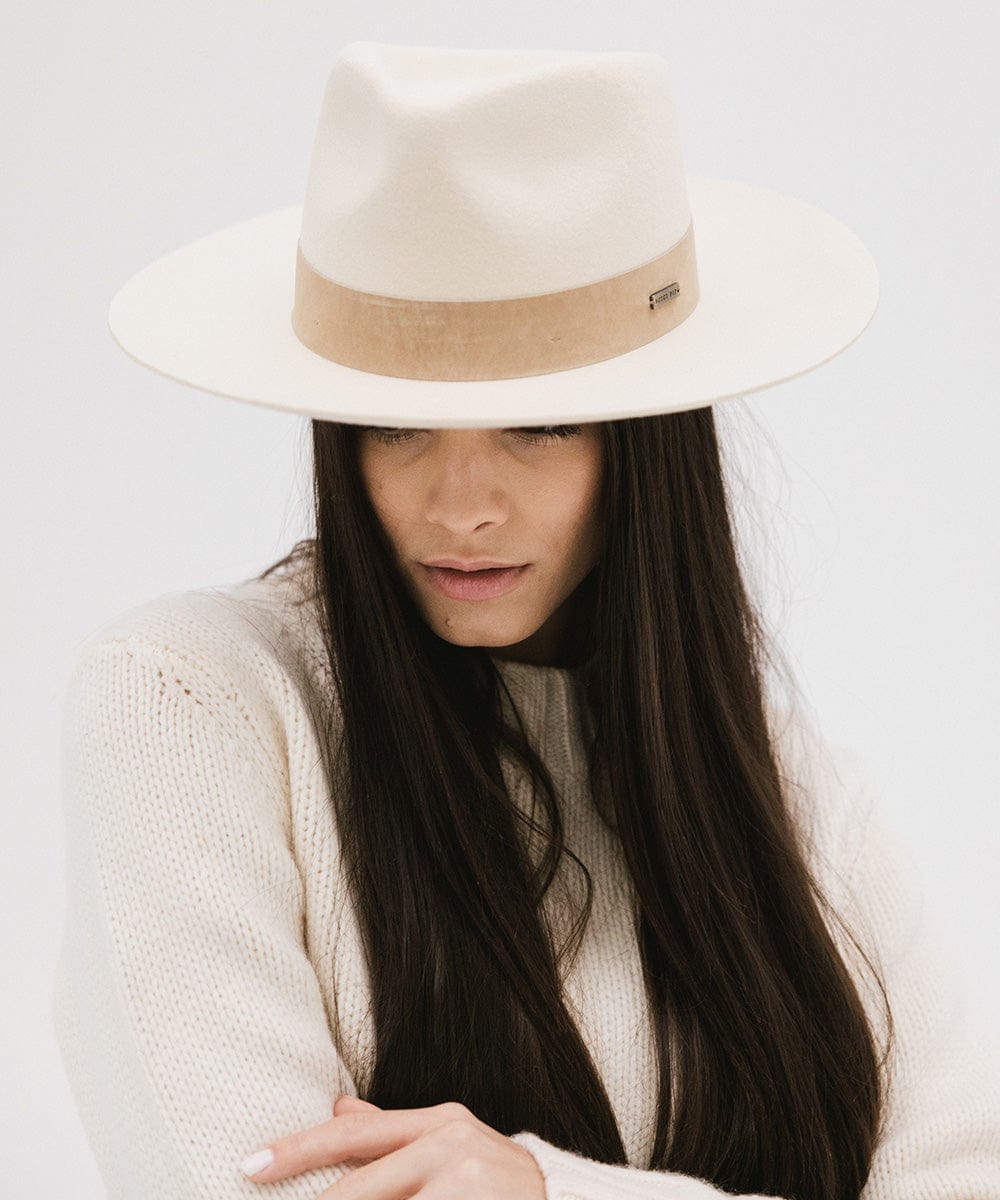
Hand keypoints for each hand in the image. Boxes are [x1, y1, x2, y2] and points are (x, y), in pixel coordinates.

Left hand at [240, 1095, 546, 1198]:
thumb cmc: (495, 1184)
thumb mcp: (449, 1144)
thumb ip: (392, 1134)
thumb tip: (335, 1108)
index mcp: (440, 1124)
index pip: (354, 1136)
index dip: (298, 1151)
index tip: (250, 1166)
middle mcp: (452, 1148)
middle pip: (359, 1191)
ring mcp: (466, 1188)